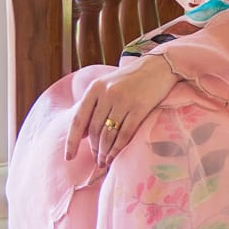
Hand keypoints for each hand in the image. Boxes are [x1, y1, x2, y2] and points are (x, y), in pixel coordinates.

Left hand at [65, 56, 174, 171]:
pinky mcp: (140, 107)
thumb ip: (94, 106)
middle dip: (94, 149)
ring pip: (108, 134)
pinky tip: (115, 156)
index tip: (69, 157)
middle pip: (94, 129)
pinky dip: (118, 148)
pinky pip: (125, 134)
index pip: (78, 119)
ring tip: (104, 161)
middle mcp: (107, 93)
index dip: (72, 141)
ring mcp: (123, 100)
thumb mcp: (108, 86)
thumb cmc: (132, 79)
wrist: (160, 67)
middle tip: (97, 161)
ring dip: (104, 152)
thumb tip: (81, 134)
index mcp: (95, 88)